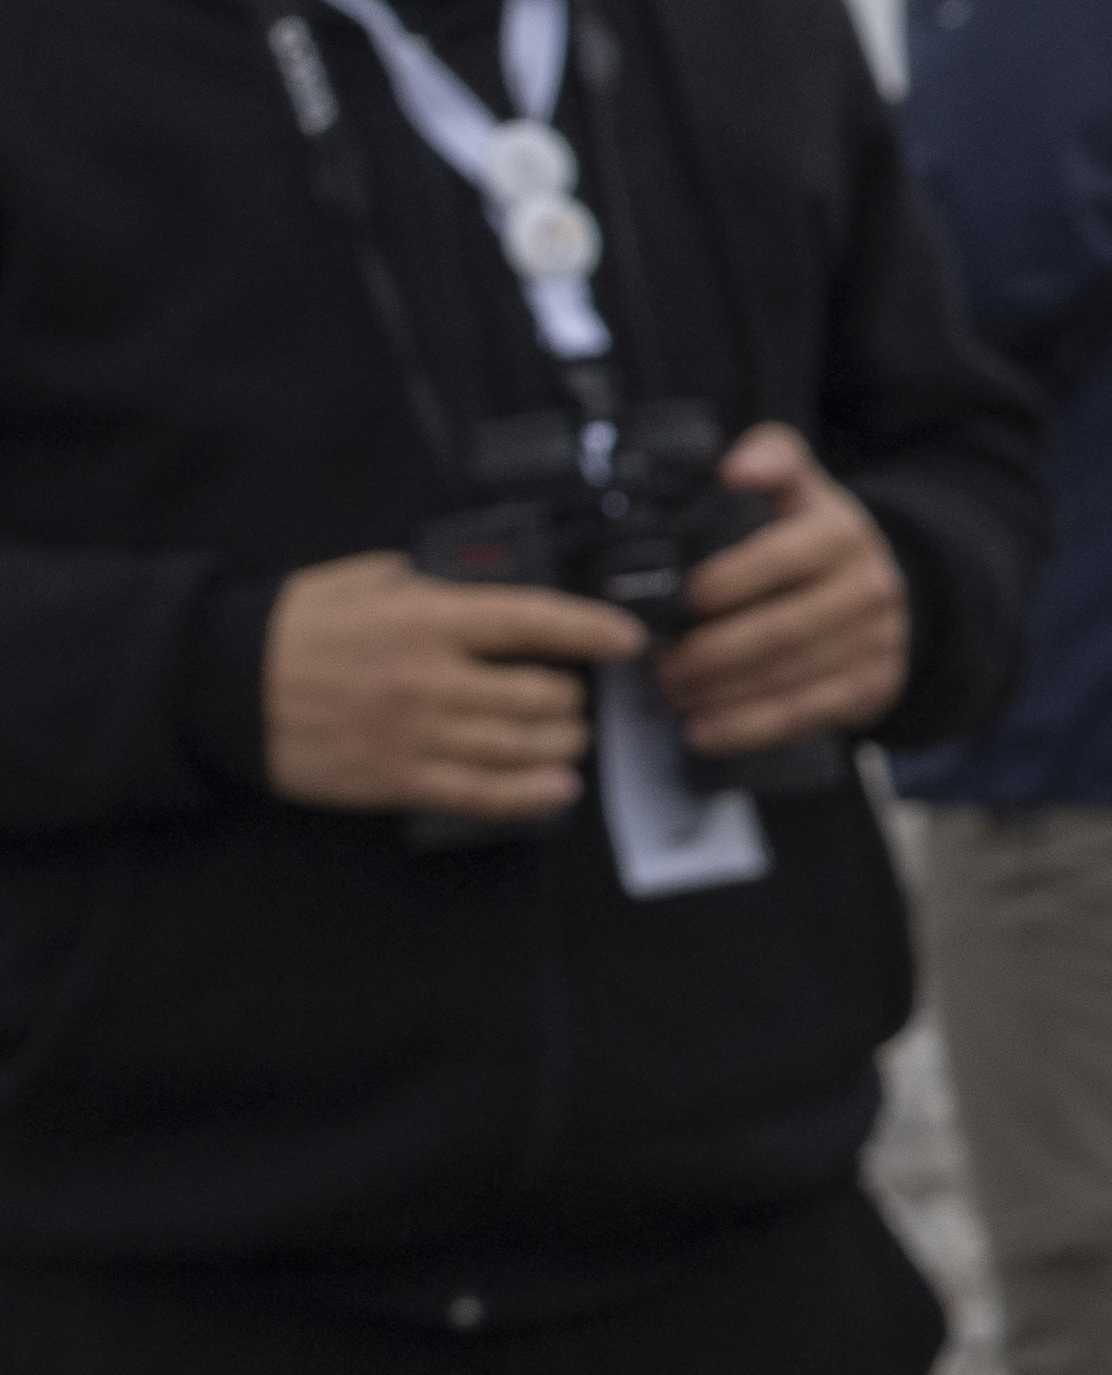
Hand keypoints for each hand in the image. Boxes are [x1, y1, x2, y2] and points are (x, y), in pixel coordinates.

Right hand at [264, 553, 642, 821]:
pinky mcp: (397, 779)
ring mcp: (416, 734)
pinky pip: (483, 794)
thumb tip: (488, 588)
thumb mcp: (366, 580)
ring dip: (562, 744)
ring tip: (569, 737)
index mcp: (425, 619)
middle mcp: (430, 678)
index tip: (627, 639)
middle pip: (539, 694)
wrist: (219, 684)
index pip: (531, 622)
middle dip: (572, 698)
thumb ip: (433, 584)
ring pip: (522, 747)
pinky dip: (532, 794)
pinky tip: (558, 788)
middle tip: (574, 696)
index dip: (590, 631)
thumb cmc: (296, 626)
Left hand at [652, 431, 910, 761]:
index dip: (724, 583)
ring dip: (720, 694)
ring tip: (671, 695)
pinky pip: (806, 715)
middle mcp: (868, 586)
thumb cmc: (814, 539)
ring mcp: (877, 641)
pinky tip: (703, 732)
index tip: (680, 599)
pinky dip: (748, 729)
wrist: (887, 588)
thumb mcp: (801, 488)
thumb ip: (771, 458)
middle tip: (658, 664)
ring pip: (788, 677)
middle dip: (709, 654)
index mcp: (841, 532)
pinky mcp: (873, 684)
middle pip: (780, 629)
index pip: (779, 558)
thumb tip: (736, 467)